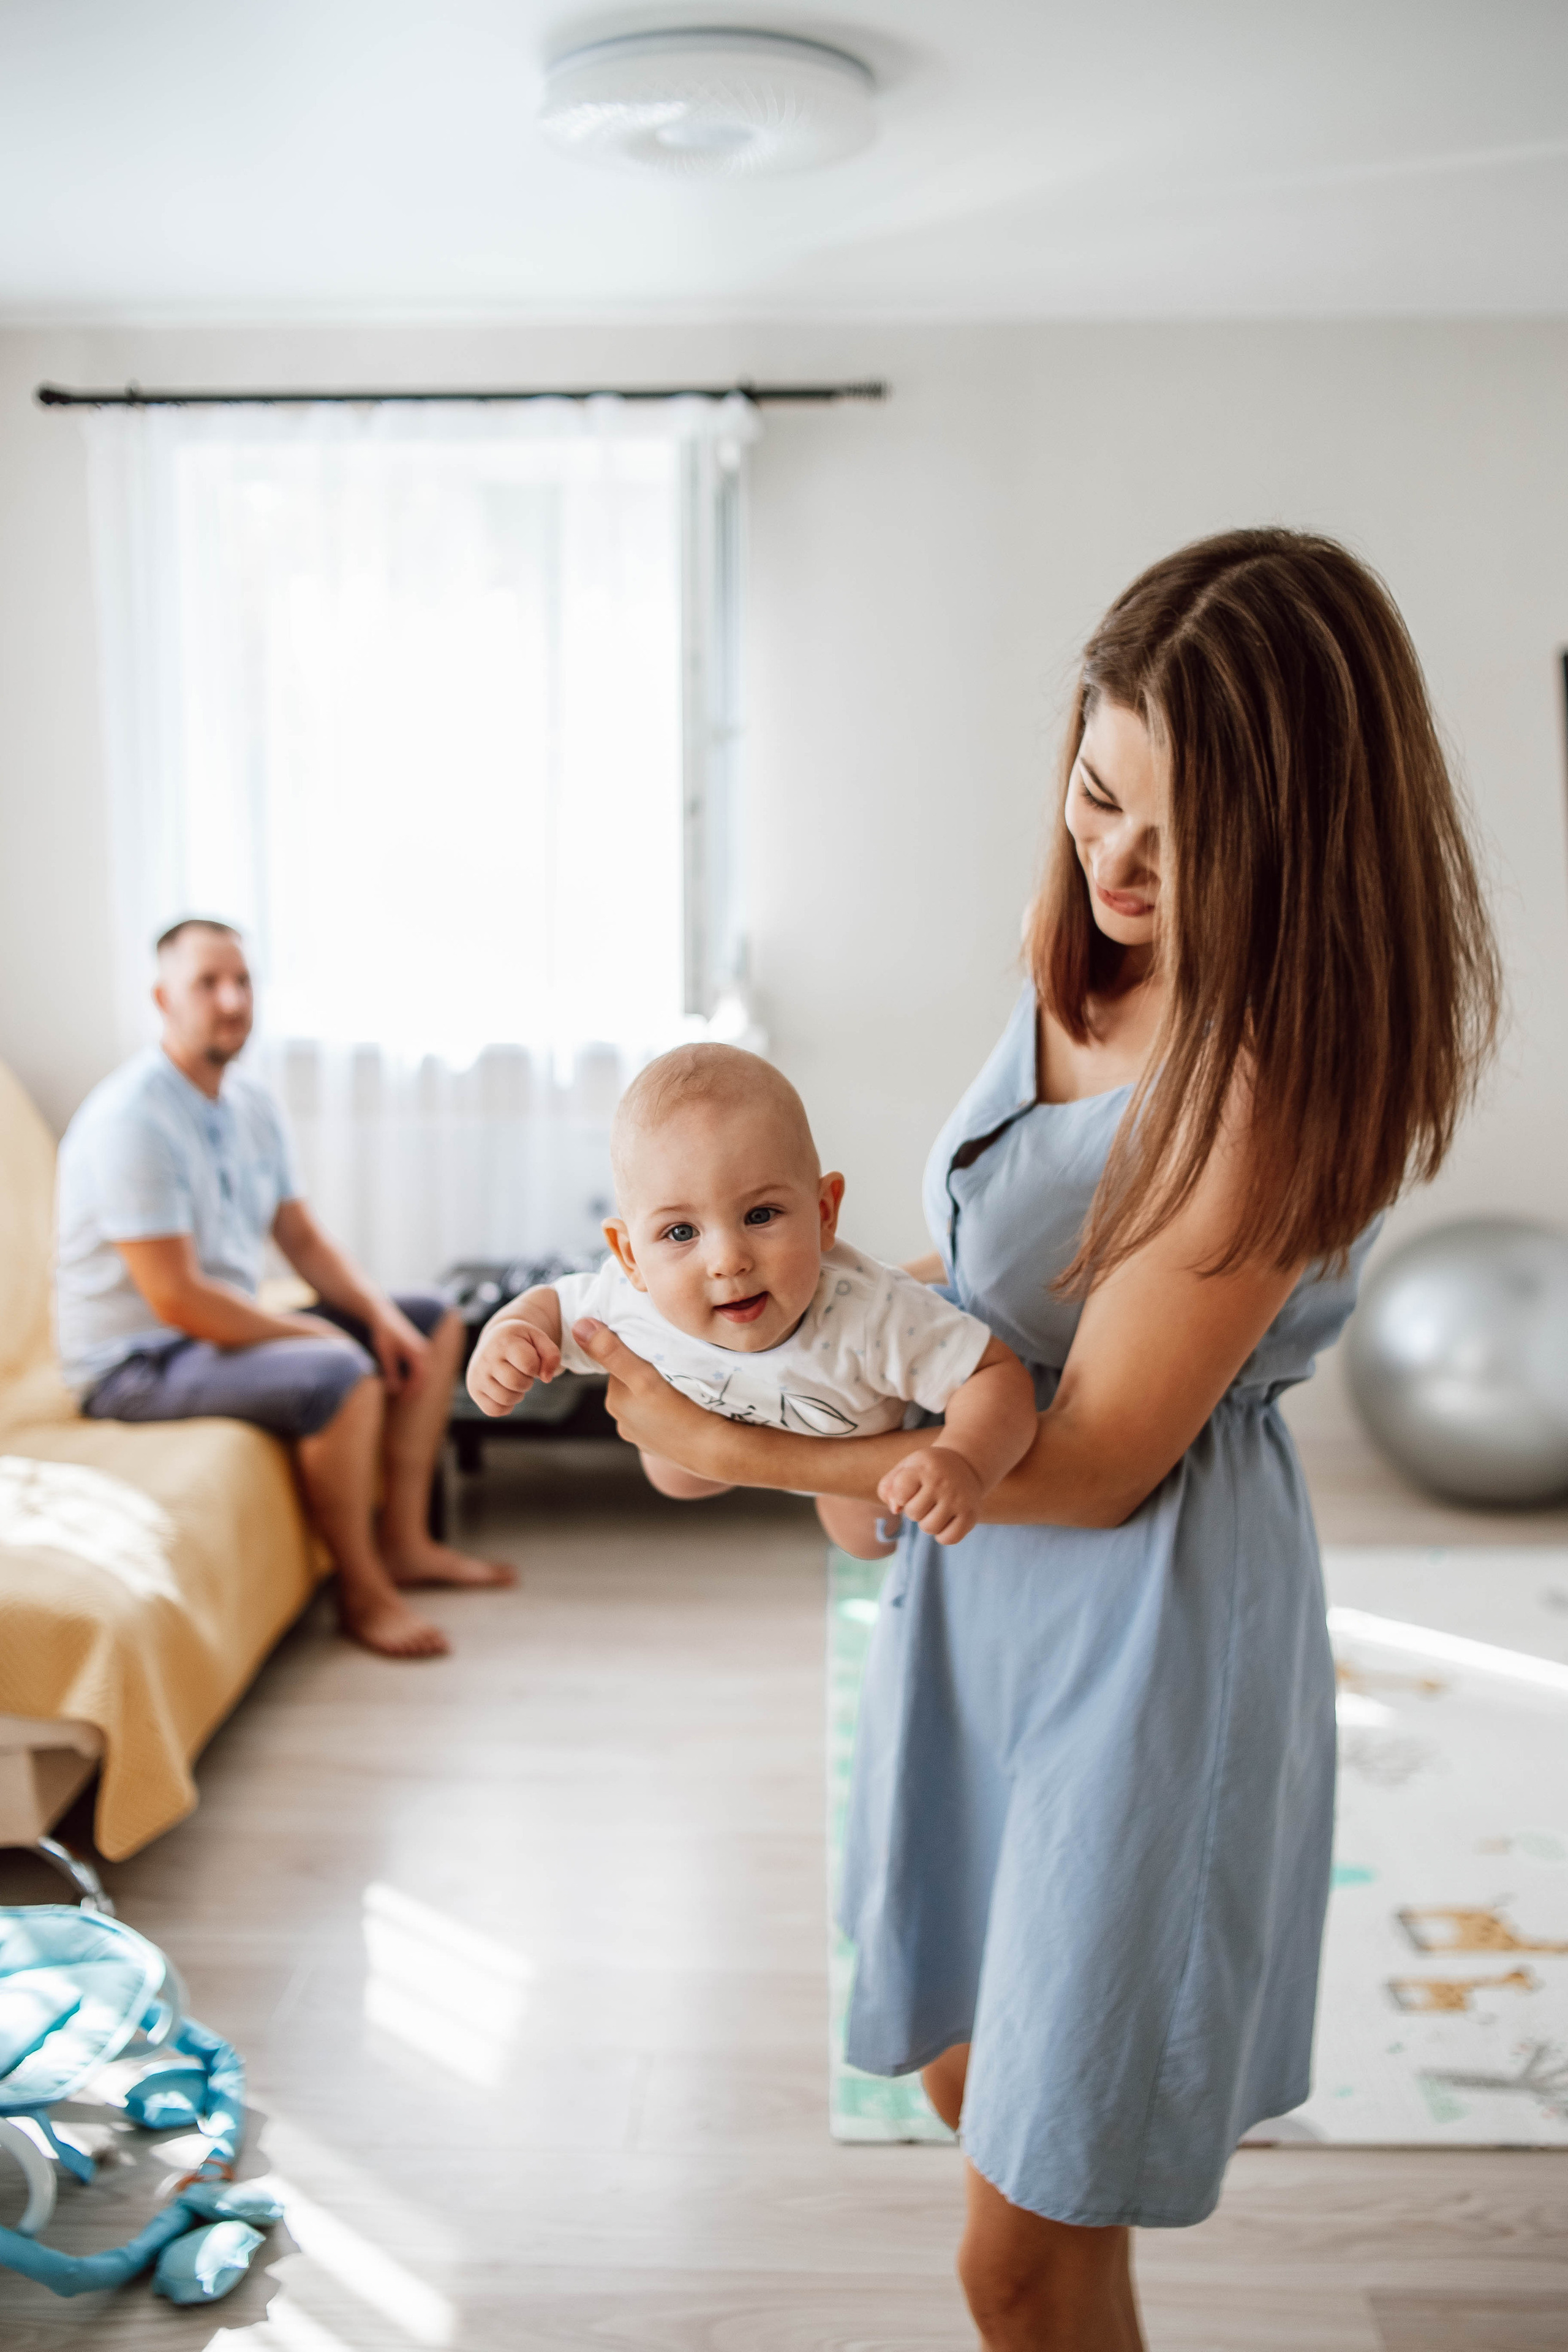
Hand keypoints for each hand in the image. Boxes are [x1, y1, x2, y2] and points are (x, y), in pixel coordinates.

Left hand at [367, 1303, 430, 1398]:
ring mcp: (422, 1349)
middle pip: (425, 1376)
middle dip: (415, 1389)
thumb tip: (395, 1389)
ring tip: (402, 1393)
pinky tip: (402, 1381)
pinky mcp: (417, 1349)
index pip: (421, 1377)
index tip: (401, 1398)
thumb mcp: (384, 1354)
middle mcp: (423, 1351)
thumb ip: (391, 1372)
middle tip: (402, 1400)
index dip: (412, 1390)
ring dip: (414, 1383)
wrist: (382, 1315)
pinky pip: (420, 1367)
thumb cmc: (383, 1333)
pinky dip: (413, 1376)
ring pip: (423, 1372)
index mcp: (418, 1352)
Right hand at [467, 1316, 561, 1416]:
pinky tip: (506, 1390)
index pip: (529, 1364)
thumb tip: (547, 1378)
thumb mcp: (538, 1338)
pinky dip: (506, 1406)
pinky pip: (494, 1410)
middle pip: (517, 1383)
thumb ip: (551, 1354)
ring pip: (506, 1399)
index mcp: (504, 1341)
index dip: (537, 1366)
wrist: (495, 1340)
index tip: (532, 1360)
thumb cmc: (521, 1341)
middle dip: (527, 1381)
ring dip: (518, 1394)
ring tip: (514, 1380)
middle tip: (522, 1372)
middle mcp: (486, 1357)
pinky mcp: (474, 1390)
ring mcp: (477, 1375)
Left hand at [569, 1319, 723, 1472]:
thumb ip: (612, 1352)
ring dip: (661, 1392)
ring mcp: (642, 1437)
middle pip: (633, 1382)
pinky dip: (671, 1411)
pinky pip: (662, 1419)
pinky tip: (688, 1408)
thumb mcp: (643, 1377)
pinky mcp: (662, 1447)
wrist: (717, 1452)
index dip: (640, 1352)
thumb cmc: (681, 1413)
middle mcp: (623, 1421)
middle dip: (649, 1373)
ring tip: (685, 1388)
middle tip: (677, 1366)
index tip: (661, 1347)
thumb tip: (579, 1326)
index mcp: (615, 1401)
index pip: (621, 1363)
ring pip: (649, 1401)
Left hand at [877, 1445, 983, 1544]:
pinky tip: (945, 1520)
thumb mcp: (905, 1469)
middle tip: (925, 1498)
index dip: (900, 1496)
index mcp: (924, 1467)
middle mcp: (943, 1482)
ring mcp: (959, 1499)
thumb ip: (888, 1487)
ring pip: (929, 1528)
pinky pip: (948, 1539)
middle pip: (913, 1514)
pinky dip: (943, 1535)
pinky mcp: (971, 1515)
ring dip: (927, 1523)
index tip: (910, 1487)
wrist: (965, 1465)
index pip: (900, 1493)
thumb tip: (895, 1509)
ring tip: (935, 1509)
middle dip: (914, 1510)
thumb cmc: (927, 1471)